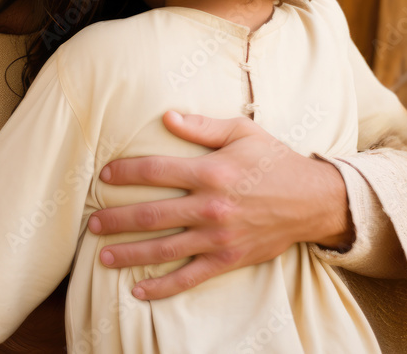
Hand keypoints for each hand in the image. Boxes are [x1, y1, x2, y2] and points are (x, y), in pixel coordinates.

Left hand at [87, 111, 350, 299]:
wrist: (313, 200)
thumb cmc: (274, 160)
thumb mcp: (242, 132)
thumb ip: (202, 126)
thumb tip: (166, 116)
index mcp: (210, 172)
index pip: (155, 171)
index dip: (125, 173)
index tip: (104, 175)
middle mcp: (210, 206)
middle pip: (151, 214)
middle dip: (116, 219)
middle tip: (92, 223)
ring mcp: (218, 237)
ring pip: (164, 249)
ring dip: (130, 253)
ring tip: (102, 256)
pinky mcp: (227, 259)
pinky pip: (189, 277)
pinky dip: (163, 287)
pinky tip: (138, 291)